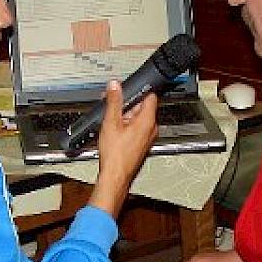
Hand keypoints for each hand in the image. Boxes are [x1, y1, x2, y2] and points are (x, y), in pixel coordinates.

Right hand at [88, 81, 157, 217]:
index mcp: (147, 121)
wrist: (115, 175)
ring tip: (111, 121)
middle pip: (142, 107)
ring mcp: (147, 137)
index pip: (150, 96)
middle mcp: (151, 129)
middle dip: (127, 104)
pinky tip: (115, 130)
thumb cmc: (116, 154)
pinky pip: (136, 128)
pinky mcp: (142, 144)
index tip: (126, 89)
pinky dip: (126, 126)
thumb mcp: (111, 122)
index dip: (137, 90)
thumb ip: (114, 101)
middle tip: (113, 105)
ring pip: (138, 118)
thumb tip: (115, 86)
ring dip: (125, 116)